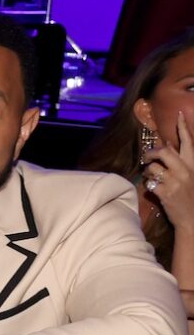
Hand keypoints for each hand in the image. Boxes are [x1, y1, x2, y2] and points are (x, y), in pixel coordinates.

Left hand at [143, 112, 193, 231]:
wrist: (193, 220)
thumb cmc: (191, 197)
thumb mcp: (190, 177)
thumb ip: (180, 162)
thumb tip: (165, 145)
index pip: (189, 142)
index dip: (183, 127)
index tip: (178, 114)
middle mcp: (186, 171)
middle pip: (164, 152)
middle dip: (152, 152)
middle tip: (147, 157)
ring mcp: (176, 182)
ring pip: (153, 167)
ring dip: (148, 171)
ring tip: (150, 176)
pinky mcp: (165, 192)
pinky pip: (149, 181)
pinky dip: (147, 183)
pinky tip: (152, 187)